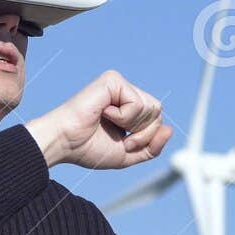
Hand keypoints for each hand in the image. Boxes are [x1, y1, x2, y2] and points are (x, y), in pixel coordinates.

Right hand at [26, 70, 171, 169]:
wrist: (65, 144)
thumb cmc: (88, 148)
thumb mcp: (128, 154)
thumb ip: (152, 146)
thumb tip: (170, 130)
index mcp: (128, 107)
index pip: (157, 119)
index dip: (146, 138)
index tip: (124, 144)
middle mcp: (125, 92)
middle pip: (157, 112)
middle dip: (142, 133)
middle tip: (120, 137)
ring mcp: (119, 84)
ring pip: (152, 107)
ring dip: (133, 126)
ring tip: (111, 125)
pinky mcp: (112, 80)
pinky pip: (137, 103)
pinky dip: (124, 117)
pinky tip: (104, 113)